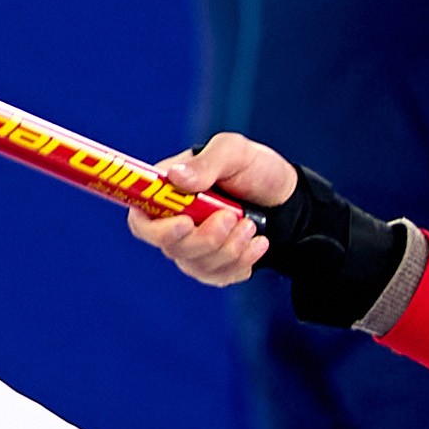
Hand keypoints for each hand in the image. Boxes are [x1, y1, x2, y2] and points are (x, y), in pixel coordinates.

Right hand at [139, 136, 406, 324]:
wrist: (286, 198)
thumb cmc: (255, 169)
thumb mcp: (234, 152)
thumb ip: (206, 163)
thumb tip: (176, 178)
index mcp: (168, 193)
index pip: (141, 221)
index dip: (157, 229)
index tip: (186, 223)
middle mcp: (174, 223)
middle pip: (170, 248)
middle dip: (205, 239)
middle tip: (233, 218)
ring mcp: (193, 248)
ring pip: (197, 265)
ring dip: (228, 248)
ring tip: (251, 225)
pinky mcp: (214, 266)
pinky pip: (219, 276)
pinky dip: (242, 263)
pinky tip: (258, 243)